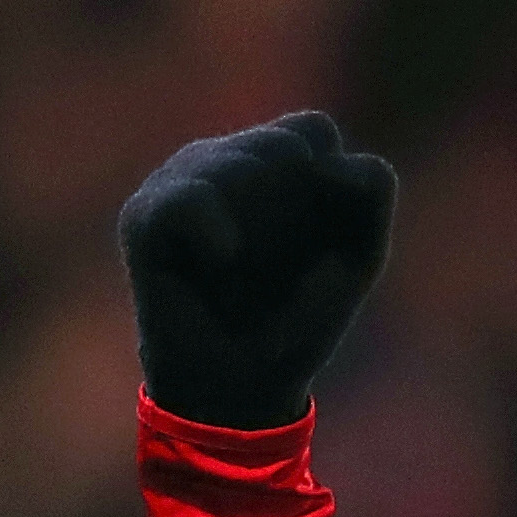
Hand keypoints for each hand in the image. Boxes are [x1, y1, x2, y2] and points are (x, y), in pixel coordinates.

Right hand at [116, 111, 396, 429]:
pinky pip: (185, 197)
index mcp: (276, 162)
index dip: (331, 182)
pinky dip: (213, 225)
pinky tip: (227, 256)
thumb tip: (328, 160)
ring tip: (248, 269)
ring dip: (261, 222)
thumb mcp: (359, 251)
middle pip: (281, 144)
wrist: (245, 385)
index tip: (329, 240)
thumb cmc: (301, 315)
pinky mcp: (145, 216)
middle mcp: (225, 160)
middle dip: (301, 211)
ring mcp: (180, 180)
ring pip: (235, 161)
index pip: (312, 131)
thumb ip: (371, 190)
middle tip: (283, 267)